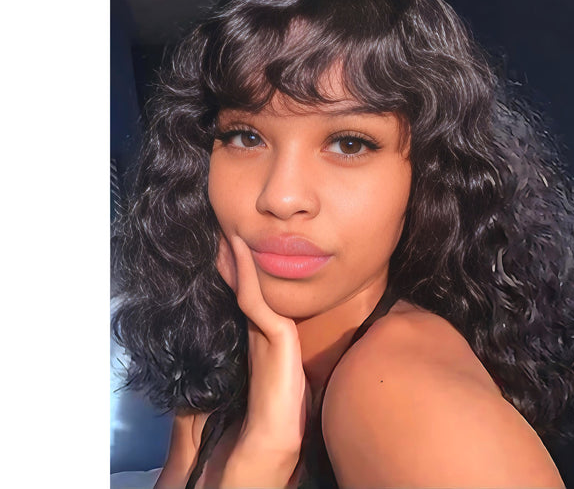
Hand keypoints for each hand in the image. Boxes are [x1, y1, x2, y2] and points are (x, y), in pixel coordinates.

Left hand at [216, 233, 311, 485]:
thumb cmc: (253, 417)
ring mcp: (274, 334)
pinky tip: (240, 253)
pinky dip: (248, 275)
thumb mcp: (228, 382)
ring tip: (231, 230)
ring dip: (242, 259)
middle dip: (237, 257)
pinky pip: (257, 301)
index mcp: (260, 340)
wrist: (267, 442)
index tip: (220, 244)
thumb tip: (198, 343)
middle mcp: (267, 332)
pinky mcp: (280, 340)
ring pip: (255, 287)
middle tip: (226, 225)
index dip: (232, 271)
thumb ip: (218, 362)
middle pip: (250, 286)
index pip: (243, 297)